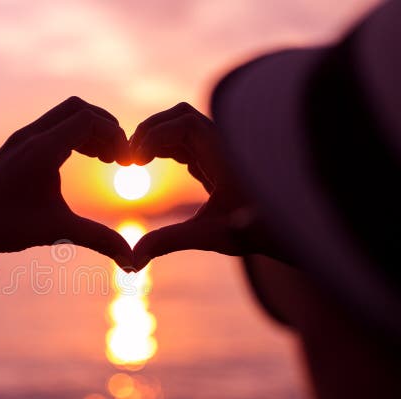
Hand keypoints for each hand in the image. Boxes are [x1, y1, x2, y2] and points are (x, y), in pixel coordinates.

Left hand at [0, 97, 135, 270]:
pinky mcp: (13, 146)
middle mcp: (29, 136)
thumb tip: (132, 262)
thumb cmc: (6, 229)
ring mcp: (19, 138)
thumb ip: (99, 239)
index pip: (88, 119)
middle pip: (78, 108)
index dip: (114, 135)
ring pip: (63, 115)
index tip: (125, 162)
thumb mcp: (57, 231)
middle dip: (104, 127)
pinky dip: (70, 135)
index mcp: (41, 149)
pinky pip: (49, 126)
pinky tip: (79, 162)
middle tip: (118, 157)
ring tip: (104, 160)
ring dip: (87, 130)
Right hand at [128, 102, 289, 269]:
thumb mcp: (210, 236)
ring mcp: (220, 150)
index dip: (154, 136)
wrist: (291, 230)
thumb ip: (170, 242)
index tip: (134, 161)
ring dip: (154, 139)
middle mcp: (224, 144)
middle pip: (180, 117)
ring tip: (134, 162)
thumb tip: (134, 259)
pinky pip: (185, 143)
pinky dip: (162, 148)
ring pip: (181, 127)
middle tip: (129, 158)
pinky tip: (146, 165)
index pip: (185, 123)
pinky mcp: (216, 160)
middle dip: (150, 131)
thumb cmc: (258, 231)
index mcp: (226, 152)